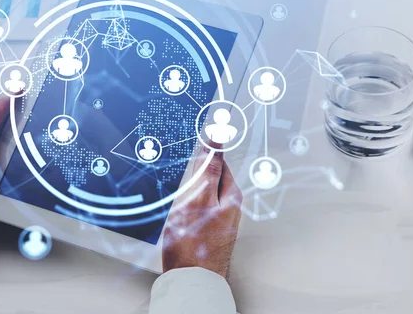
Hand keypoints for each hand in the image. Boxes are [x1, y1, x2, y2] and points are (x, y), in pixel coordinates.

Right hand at [162, 145, 242, 277]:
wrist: (191, 279)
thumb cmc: (192, 243)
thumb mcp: (198, 198)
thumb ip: (208, 170)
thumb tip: (217, 142)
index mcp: (231, 195)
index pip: (220, 161)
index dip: (208, 148)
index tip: (205, 133)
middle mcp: (230, 206)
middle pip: (214, 175)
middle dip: (201, 166)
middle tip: (188, 155)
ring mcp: (221, 218)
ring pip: (206, 191)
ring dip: (195, 184)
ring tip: (183, 180)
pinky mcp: (210, 229)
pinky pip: (201, 205)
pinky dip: (191, 199)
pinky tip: (181, 204)